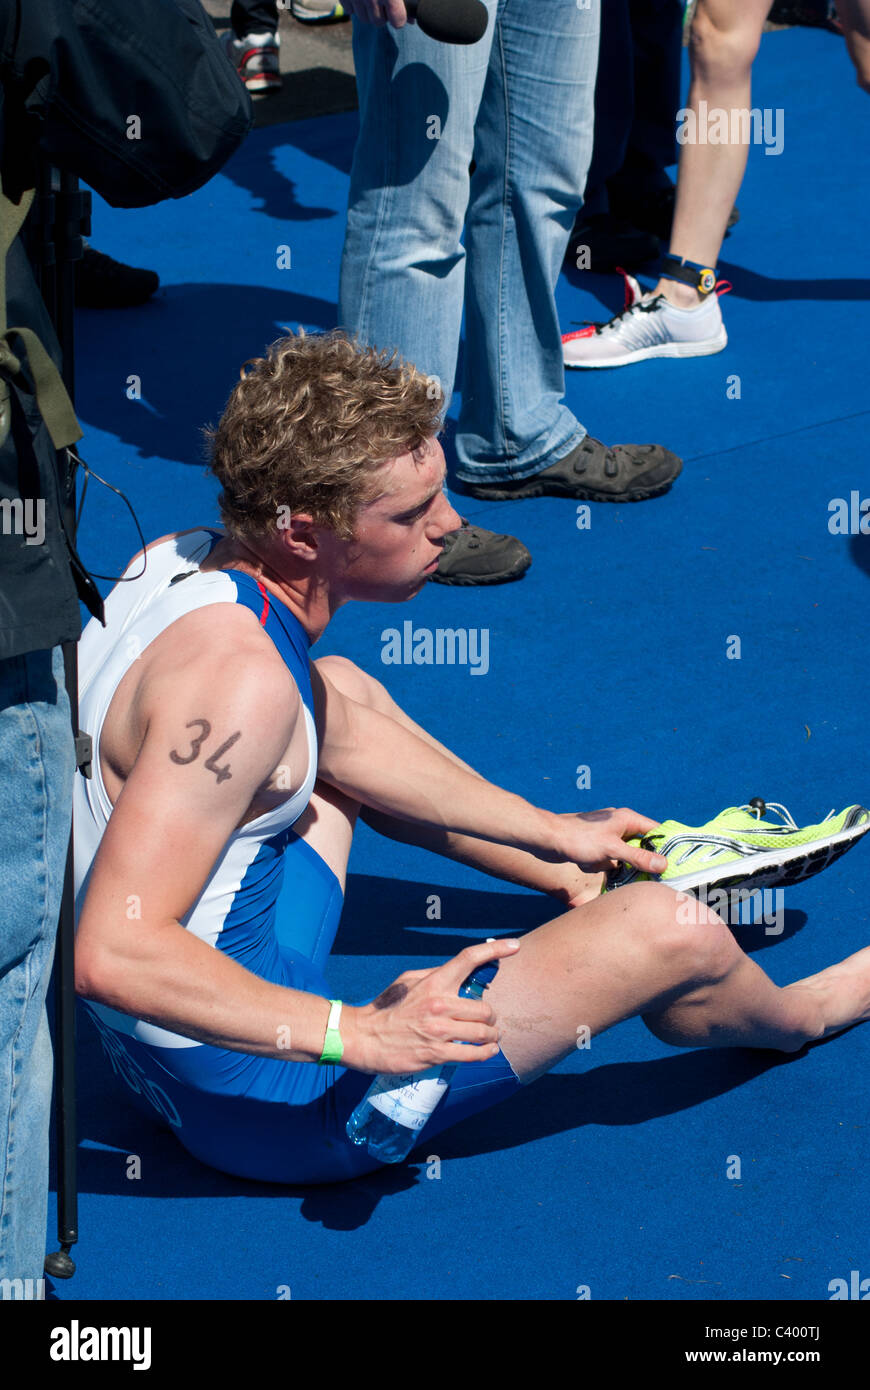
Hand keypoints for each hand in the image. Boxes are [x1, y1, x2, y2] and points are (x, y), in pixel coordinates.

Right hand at [342, 938, 518, 1073]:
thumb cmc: (386, 1007)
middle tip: (487, 1021)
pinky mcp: (436, 1054)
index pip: (468, 959)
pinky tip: (487, 1051)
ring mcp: (438, 1031)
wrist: (362, 1037)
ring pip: (483, 1032)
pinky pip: (473, 1054)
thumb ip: (435, 976)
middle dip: (490, 1017)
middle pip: (485, 1008)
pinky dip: (485, 1053)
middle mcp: (439, 1004)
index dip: (495, 949)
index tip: (514, 946)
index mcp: (433, 982)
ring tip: (490, 1036)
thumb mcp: (408, 982)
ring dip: (491, 1036)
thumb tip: (460, 972)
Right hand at [343, 0, 413, 25]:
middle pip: (379, 22)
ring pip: (364, 19)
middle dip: (382, 14)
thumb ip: (406, 1)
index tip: (399, 13)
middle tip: (383, 2)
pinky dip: (354, 5)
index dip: (399, 18)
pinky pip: (350, 10)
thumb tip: (411, 21)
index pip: (398, 22)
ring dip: (368, 11)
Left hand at [552, 807, 668, 876]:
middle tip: (648, 876)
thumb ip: (638, 857)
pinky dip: (601, 866)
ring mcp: (607, 836)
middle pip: (642, 846)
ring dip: (616, 865)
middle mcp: (619, 825)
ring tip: (606, 867)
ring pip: (624, 856)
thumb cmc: (579, 839)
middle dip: (641, 861)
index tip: (675, 864)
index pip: (656, 831)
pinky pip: (608, 860)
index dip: (667, 846)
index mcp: (627, 819)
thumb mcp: (612, 850)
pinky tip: (588, 865)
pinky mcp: (596, 846)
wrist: (547, 839)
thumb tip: (664, 864)